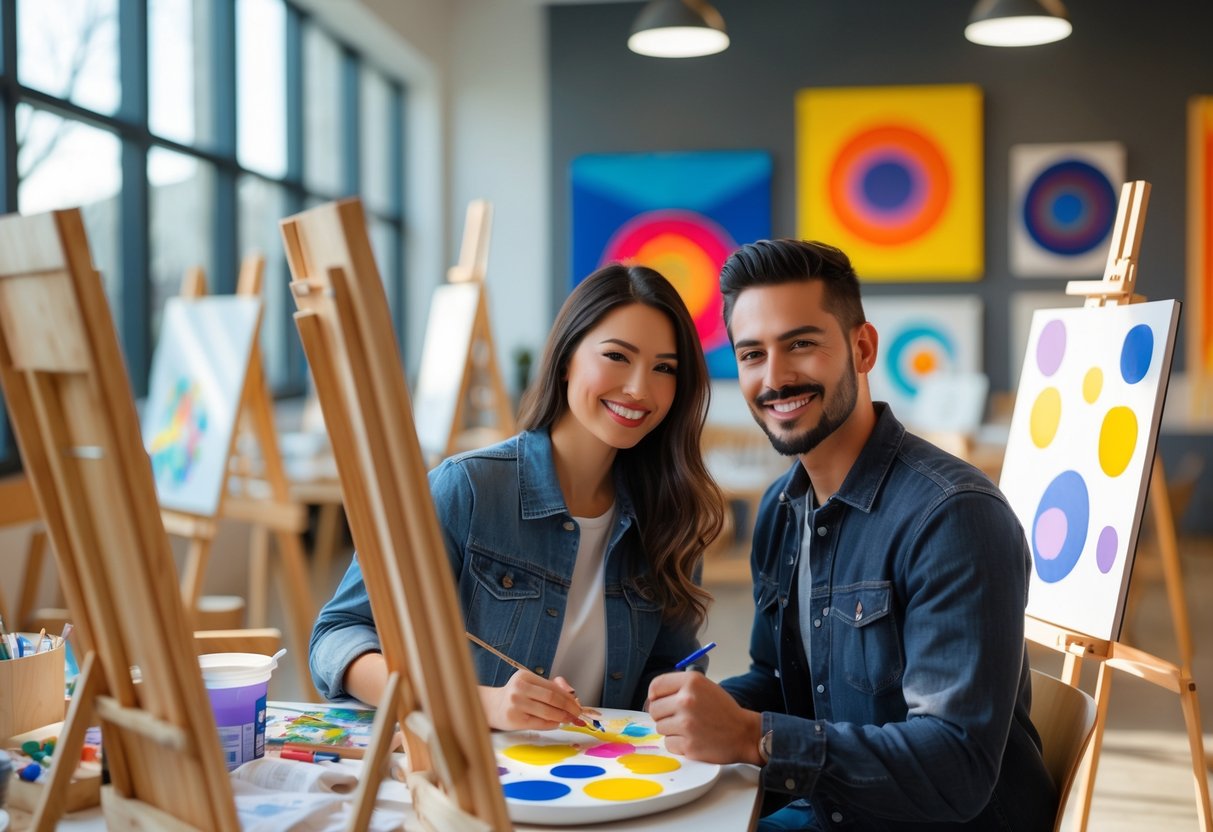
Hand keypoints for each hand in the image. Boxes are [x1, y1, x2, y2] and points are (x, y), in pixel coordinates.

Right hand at [480, 671, 584, 730]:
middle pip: (551, 698)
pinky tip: (556, 723)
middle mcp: (519, 688)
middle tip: (576, 713)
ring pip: (547, 711)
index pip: (552, 687)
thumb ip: (551, 686)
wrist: (494, 708)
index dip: (567, 696)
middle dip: (568, 707)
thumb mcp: (531, 685)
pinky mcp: (515, 719)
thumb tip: (571, 691)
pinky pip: (539, 723)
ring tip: (569, 719)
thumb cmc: (517, 696)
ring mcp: (516, 704)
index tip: (577, 703)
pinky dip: (551, 724)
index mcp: (524, 676)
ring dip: (562, 717)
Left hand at [647, 671, 762, 764]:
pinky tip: (693, 739)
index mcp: (691, 681)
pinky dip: (678, 744)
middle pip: (654, 709)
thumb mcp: (704, 686)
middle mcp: (687, 700)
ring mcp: (687, 723)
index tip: (661, 701)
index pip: (655, 686)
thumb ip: (679, 688)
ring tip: (690, 728)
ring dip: (671, 730)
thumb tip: (651, 698)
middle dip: (663, 714)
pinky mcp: (688, 744)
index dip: (655, 695)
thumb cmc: (723, 710)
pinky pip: (668, 743)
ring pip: (660, 727)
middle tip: (679, 717)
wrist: (744, 734)